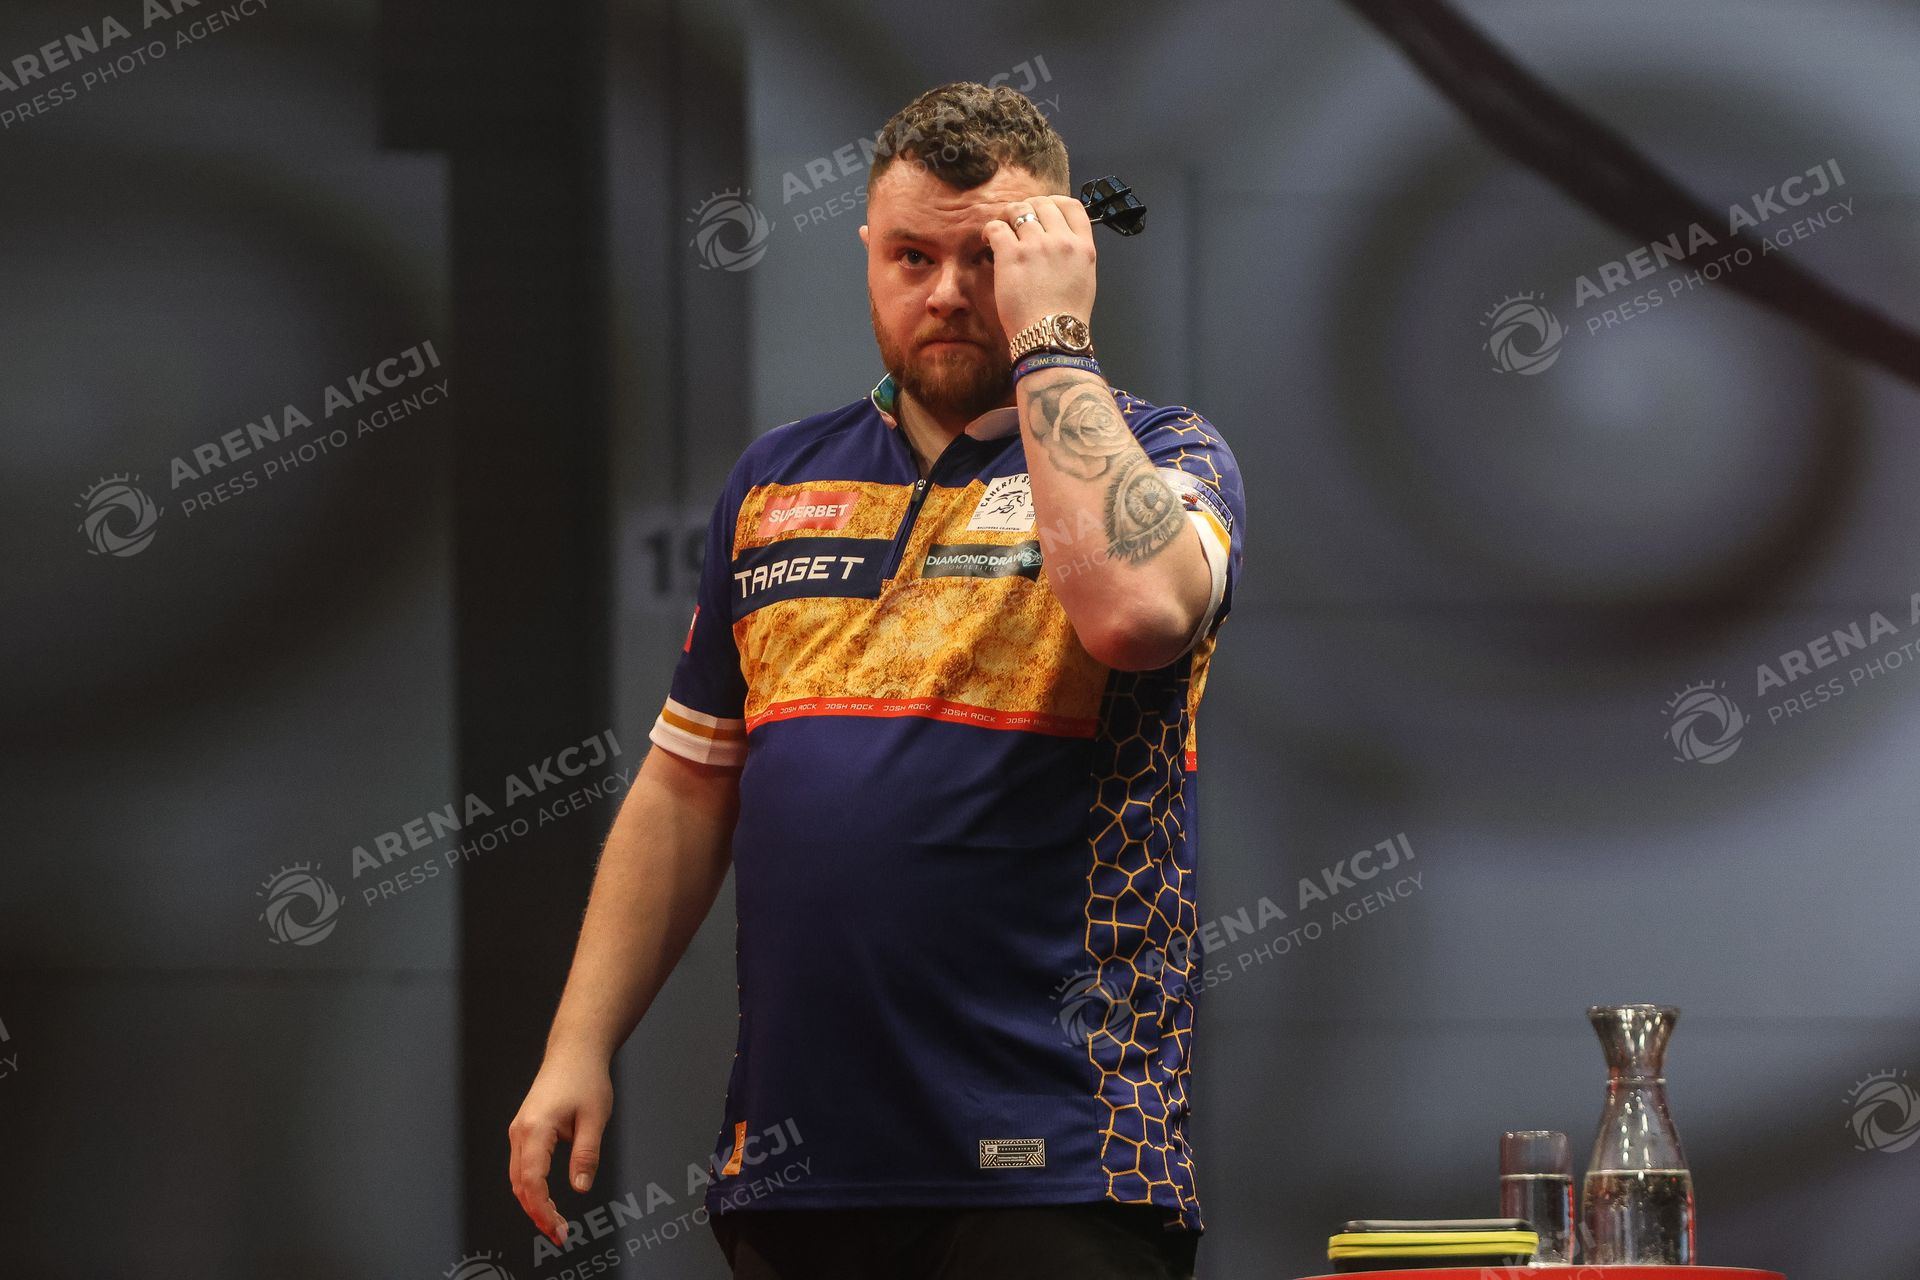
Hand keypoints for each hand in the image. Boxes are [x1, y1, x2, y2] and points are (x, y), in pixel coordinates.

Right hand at [508, 1048, 614, 1248]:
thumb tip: (581, 1187)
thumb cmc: (586, 1079)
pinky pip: (521, 1167)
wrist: (574, 1052)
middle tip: (559, 1235)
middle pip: (520, 1185)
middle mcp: (520, 1132)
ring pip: (518, 1178)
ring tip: (555, 1223)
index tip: (559, 1230)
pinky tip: (546, 1201)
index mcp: (535, 1128)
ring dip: (533, 1203)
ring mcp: (518, 1131)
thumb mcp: (595, 1118)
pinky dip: (531, 1188)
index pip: (532, 1181)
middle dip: (537, 1214)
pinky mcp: (523, 1131)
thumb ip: (586, 1154)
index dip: (543, 1210)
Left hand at [981, 194, 1096, 343]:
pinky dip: (990, 230)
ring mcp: (1037, 246)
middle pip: (1042, 204)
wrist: (1051, 336)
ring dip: (1006, 216)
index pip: (1072, 206)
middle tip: (1016, 220)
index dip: (1054, 202)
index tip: (1042, 210)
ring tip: (1001, 229)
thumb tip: (1060, 240)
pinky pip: (997, 227)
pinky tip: (988, 240)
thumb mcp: (1085, 279)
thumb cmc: (1065, 317)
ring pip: (1018, 210)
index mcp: (1083, 247)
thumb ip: (1075, 254)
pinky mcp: (1012, 255)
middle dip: (1027, 207)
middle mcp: (1062, 241)